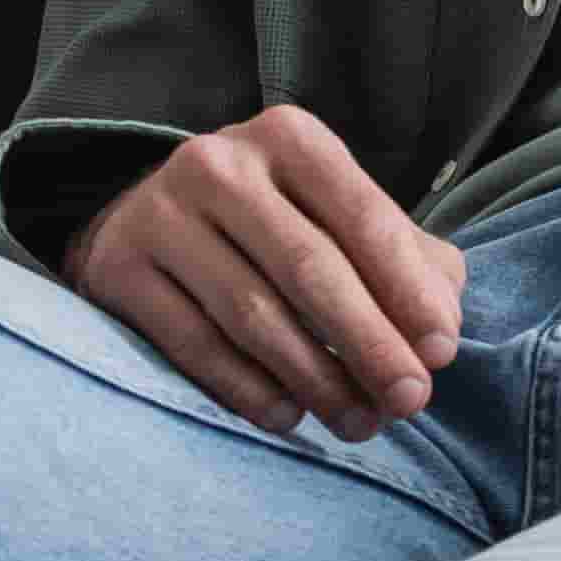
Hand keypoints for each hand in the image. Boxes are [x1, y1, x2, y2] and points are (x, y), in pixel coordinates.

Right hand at [70, 105, 468, 441]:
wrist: (150, 218)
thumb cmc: (275, 223)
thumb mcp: (337, 216)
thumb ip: (406, 260)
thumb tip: (440, 331)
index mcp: (290, 137)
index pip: (364, 217)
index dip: (408, 290)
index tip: (442, 353)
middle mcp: (220, 163)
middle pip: (310, 268)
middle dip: (369, 343)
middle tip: (409, 401)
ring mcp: (160, 213)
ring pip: (252, 313)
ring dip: (315, 379)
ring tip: (357, 423)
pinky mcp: (117, 267)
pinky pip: (193, 343)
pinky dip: (247, 389)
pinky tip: (287, 417)